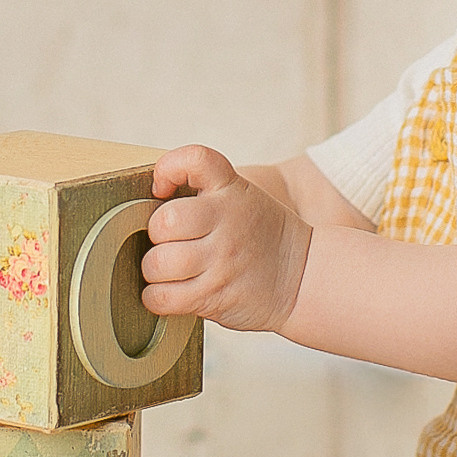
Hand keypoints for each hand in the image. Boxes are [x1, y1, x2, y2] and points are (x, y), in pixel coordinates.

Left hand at [142, 147, 313, 335]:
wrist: (303, 278)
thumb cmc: (263, 236)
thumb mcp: (243, 197)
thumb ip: (205, 192)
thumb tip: (153, 199)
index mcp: (231, 190)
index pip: (196, 159)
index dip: (169, 168)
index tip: (161, 188)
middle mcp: (226, 221)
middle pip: (164, 222)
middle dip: (156, 235)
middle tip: (168, 242)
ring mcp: (220, 260)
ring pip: (158, 263)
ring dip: (154, 270)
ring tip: (168, 270)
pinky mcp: (213, 295)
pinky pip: (161, 297)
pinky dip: (155, 297)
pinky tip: (169, 292)